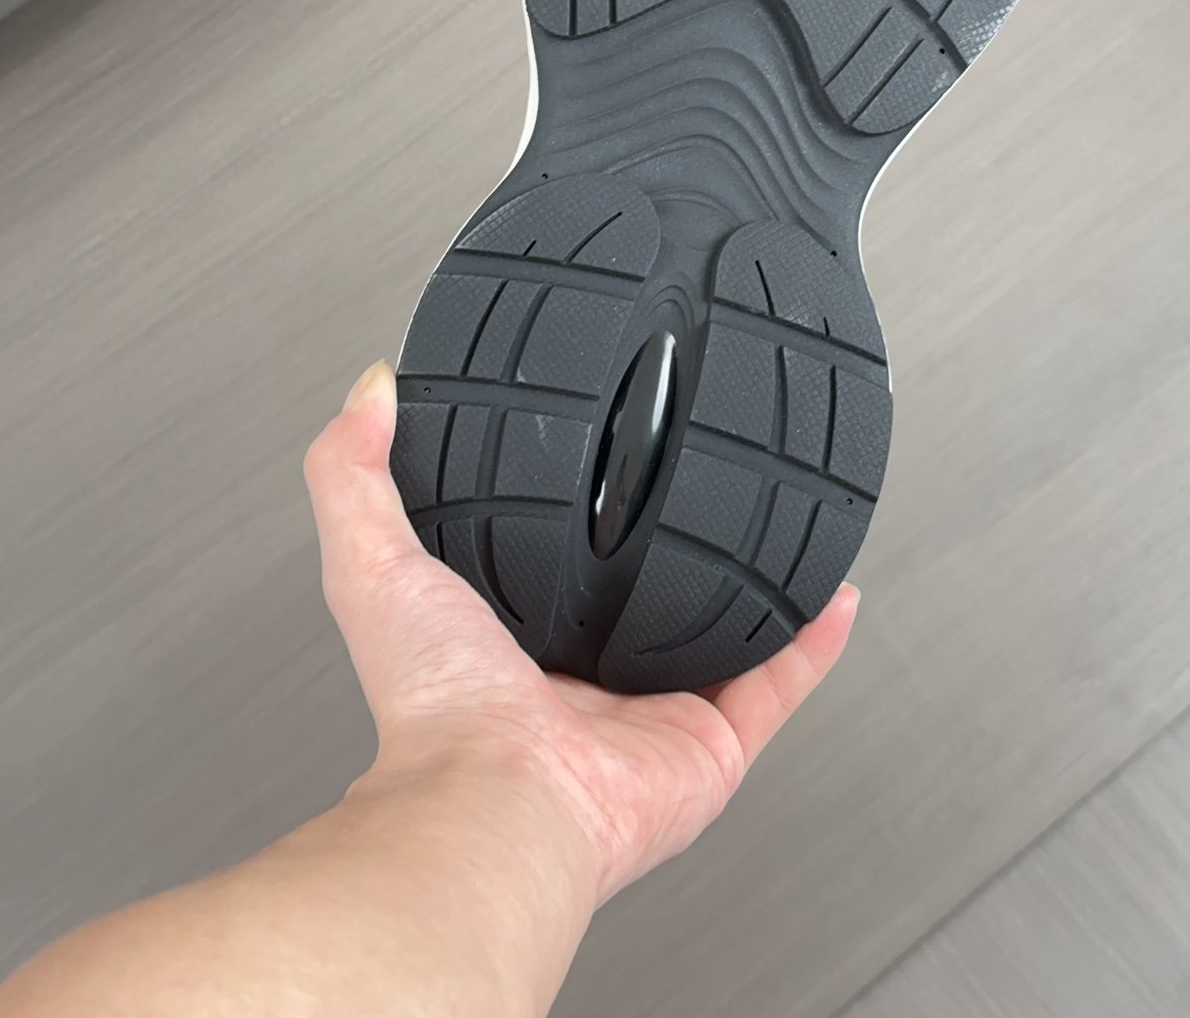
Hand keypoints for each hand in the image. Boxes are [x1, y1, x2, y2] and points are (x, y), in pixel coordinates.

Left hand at [304, 362, 857, 907]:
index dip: (577, 517)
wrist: (497, 798)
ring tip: (781, 529)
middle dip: (675, 554)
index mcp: (514, 642)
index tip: (602, 460)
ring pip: (722, 642)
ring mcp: (653, 712)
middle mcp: (588, 680)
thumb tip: (366, 391)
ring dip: (756, 591)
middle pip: (644, 604)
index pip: (553, 566)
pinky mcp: (711, 740)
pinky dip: (813, 639)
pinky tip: (835, 590)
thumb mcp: (372, 564)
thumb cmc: (433, 709)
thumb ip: (354, 474)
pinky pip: (779, 682)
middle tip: (706, 490)